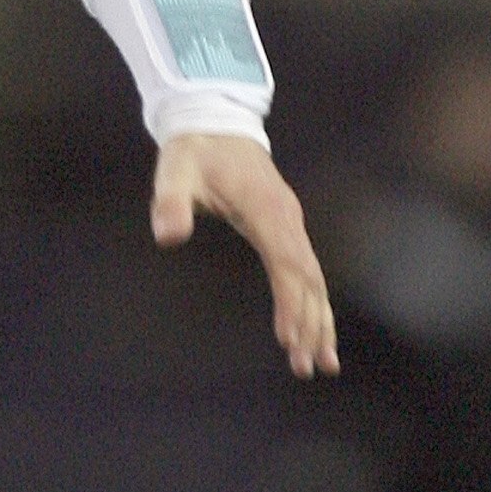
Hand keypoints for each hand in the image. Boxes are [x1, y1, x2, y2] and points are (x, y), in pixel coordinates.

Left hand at [152, 132, 339, 380]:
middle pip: (308, 280)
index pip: (285, 262)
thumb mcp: (175, 170)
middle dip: (310, 324)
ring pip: (314, 281)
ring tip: (323, 365)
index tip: (287, 338)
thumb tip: (167, 236)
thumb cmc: (195, 151)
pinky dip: (314, 305)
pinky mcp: (287, 230)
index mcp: (266, 209)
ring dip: (319, 322)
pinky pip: (307, 274)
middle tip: (306, 367)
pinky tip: (315, 333)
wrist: (217, 123)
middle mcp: (287, 220)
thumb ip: (170, 201)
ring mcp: (291, 225)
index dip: (289, 302)